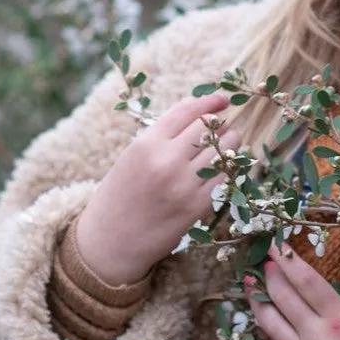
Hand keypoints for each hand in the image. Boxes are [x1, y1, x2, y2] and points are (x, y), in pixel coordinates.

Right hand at [73, 92, 239, 286]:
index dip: (208, 100)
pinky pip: (226, 177)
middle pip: (209, 126)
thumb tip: (197, 110)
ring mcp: (184, 184)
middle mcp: (166, 160)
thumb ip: (161, 135)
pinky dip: (229, 168)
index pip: (186, 110)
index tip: (222, 98)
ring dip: (230, 143)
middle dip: (220, 124)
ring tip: (225, 147)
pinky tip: (224, 168)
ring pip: (224, 149)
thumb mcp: (131, 156)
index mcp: (146, 143)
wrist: (109, 241)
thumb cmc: (119, 195)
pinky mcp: (197, 207)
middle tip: (221, 129)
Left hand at [248, 244, 339, 339]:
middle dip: (270, 276)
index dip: (287, 259)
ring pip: (269, 326)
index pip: (305, 281)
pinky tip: (266, 326)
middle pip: (282, 299)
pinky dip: (268, 337)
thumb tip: (321, 287)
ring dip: (258, 303)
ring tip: (252, 288)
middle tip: (265, 263)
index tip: (275, 244)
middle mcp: (317, 338)